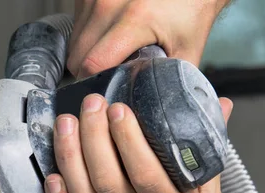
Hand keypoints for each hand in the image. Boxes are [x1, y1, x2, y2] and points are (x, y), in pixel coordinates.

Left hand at [44, 94, 233, 192]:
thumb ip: (208, 155)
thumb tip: (219, 106)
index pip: (147, 177)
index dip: (130, 142)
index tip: (120, 110)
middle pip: (108, 181)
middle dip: (94, 138)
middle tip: (91, 106)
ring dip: (71, 159)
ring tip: (66, 124)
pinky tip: (51, 173)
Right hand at [67, 0, 229, 77]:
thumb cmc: (191, 6)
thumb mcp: (189, 48)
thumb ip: (169, 81)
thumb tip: (156, 110)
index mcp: (136, 19)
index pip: (93, 65)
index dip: (98, 84)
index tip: (109, 91)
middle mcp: (109, 4)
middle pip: (77, 58)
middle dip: (90, 74)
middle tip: (112, 76)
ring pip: (73, 44)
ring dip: (86, 55)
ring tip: (111, 54)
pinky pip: (75, 27)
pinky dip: (86, 37)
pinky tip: (107, 37)